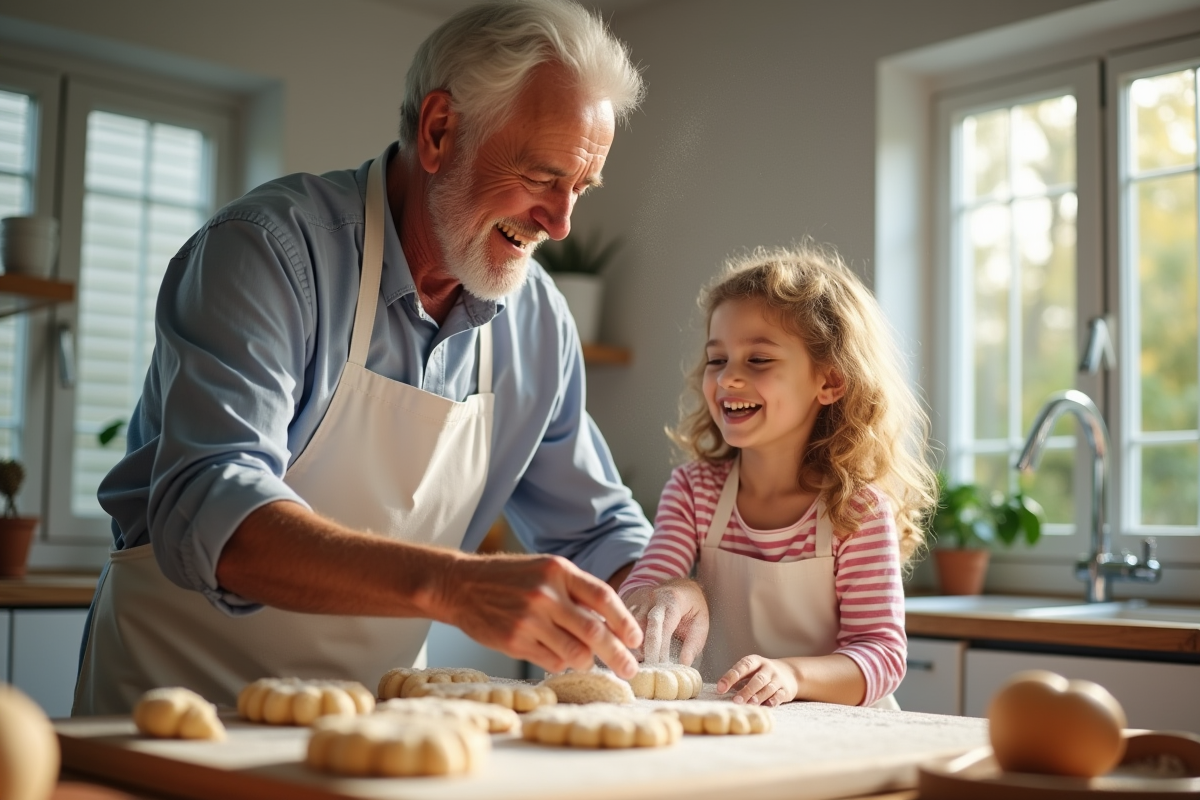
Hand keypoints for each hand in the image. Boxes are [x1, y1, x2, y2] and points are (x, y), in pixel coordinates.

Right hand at [440, 553, 642, 678]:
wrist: (460, 585)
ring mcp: (529, 620)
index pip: (603, 597)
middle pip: (594, 631)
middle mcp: (545, 594)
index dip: (624, 621)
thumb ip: (575, 592)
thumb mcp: (544, 571)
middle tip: (629, 669)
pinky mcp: (514, 642)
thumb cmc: (510, 579)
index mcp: (558, 571)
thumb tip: (611, 624)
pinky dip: (561, 662)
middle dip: (617, 654)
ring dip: (587, 661)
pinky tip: (556, 654)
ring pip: (575, 652)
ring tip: (587, 659)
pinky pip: (551, 661)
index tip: (636, 639)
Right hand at [622, 579, 708, 665]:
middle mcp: (653, 598)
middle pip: (644, 623)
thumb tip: (684, 663)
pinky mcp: (630, 605)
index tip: (661, 664)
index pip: (664, 625)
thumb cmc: (692, 606)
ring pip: (630, 623)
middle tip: (646, 666)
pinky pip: (623, 621)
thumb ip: (694, 643)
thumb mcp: (701, 621)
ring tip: (634, 662)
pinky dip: (625, 637)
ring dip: (631, 643)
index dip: (661, 646)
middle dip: (644, 647)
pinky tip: (627, 652)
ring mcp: (639, 600)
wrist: (680, 586)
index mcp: (672, 600)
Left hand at [717, 655, 798, 705]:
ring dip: (758, 697)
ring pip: (768, 688)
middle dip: (746, 691)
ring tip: (750, 704)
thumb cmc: (761, 673)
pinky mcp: (785, 690)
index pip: (742, 667)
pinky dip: (773, 701)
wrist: (789, 673)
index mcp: (755, 661)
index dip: (731, 677)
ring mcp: (777, 679)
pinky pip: (780, 696)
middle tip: (736, 701)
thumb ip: (737, 678)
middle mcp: (767, 669)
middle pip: (757, 679)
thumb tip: (721, 689)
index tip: (720, 688)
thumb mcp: (750, 670)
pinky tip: (767, 705)